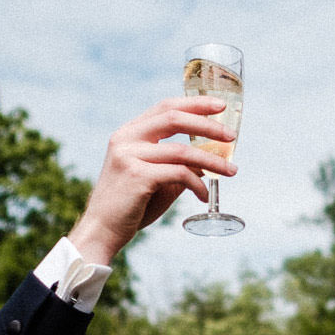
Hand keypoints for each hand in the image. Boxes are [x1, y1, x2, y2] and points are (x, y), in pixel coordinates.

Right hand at [67, 96, 238, 264]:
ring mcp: (129, 155)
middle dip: (208, 126)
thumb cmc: (132, 205)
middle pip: (174, 118)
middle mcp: (126, 138)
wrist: (103, 230)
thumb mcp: (159, 179)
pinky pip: (179, 174)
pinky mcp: (136, 175)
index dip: (195, 103)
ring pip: (182, 151)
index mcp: (129, 133)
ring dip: (212, 162)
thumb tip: (212, 158)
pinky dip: (198, 185)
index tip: (220, 106)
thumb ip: (180, 165)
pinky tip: (205, 196)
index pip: (166, 107)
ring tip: (231, 171)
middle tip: (231, 137)